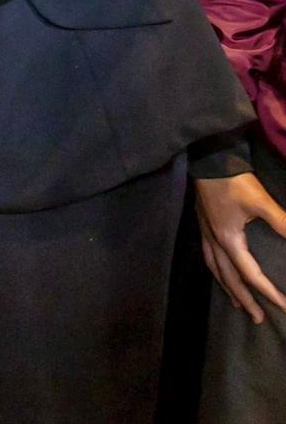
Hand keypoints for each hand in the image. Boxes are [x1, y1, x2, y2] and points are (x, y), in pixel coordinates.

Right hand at [195, 172, 285, 323]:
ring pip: (215, 268)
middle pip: (229, 277)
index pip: (251, 273)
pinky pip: (208, 256)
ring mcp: (206, 232)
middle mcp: (214, 240)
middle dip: (245, 299)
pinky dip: (216, 270)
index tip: (284, 307)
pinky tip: (219, 270)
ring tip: (237, 303)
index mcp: (229, 239)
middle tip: (257, 319)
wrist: (209, 159)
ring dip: (227, 288)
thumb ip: (283, 224)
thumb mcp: (262, 203)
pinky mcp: (202, 224)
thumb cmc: (235, 182)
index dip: (268, 292)